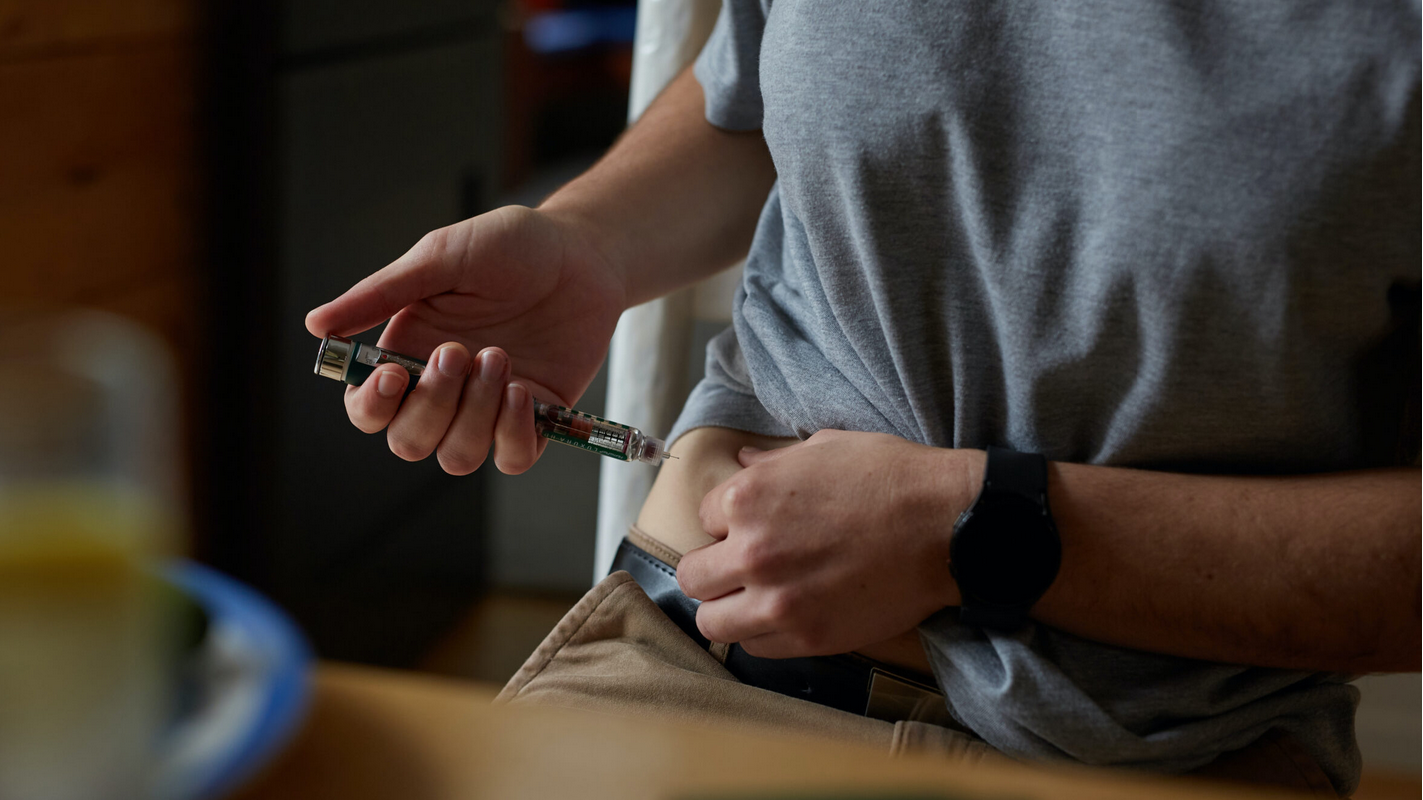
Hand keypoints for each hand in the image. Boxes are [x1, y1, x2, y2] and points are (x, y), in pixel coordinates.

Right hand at [305, 205, 624, 474]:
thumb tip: (316, 324)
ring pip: (456, 456)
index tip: (394, 375)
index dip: (372, 406)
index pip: (369, 409)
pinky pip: (511, 458)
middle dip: (432, 406)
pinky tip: (522, 390)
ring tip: (500, 357)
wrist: (583, 253)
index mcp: (409, 352)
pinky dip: (512, 433)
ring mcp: (489, 407)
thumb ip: (380, 294)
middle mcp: (444, 389)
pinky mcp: (536, 417)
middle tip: (461, 352)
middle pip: (409, 441)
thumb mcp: (442, 257)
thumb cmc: (511, 246)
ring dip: (474, 415)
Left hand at [677, 430, 983, 657]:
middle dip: (713, 568)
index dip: (727, 522)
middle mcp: (751, 552)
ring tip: (754, 599)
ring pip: (712, 621)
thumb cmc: (890, 477)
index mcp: (747, 498)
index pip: (702, 517)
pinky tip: (784, 616)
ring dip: (727, 609)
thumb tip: (739, 461)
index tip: (752, 526)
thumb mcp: (823, 449)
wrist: (947, 526)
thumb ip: (771, 462)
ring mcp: (777, 600)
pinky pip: (754, 647)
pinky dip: (761, 634)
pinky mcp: (807, 637)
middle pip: (693, 576)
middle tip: (743, 567)